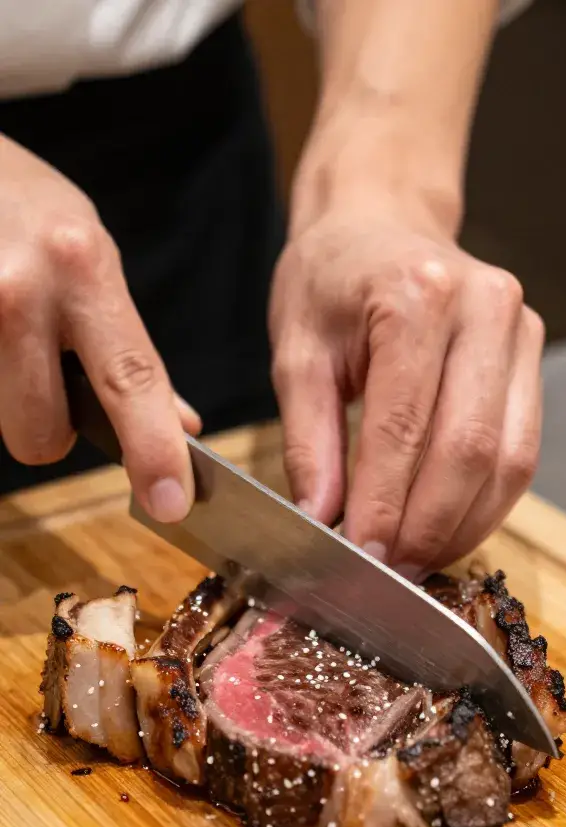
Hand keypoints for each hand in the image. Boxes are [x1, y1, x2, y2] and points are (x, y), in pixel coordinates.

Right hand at [0, 136, 198, 521]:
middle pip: (38, 436)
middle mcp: (21, 293)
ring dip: (14, 405)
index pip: (130, 379)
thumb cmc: (33, 216)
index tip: (171, 504)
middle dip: (50, 429)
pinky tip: (0, 340)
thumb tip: (181, 429)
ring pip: (3, 424)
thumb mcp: (96, 265)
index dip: (152, 450)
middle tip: (49, 379)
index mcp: (83, 272)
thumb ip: (132, 353)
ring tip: (16, 348)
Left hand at [270, 191, 542, 576]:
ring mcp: (519, 331)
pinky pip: (521, 450)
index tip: (359, 555)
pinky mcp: (531, 357)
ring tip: (417, 560)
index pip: (404, 426)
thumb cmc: (329, 283)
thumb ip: (309, 441)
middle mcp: (483, 308)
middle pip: (469, 449)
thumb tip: (321, 520)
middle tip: (390, 571)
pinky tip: (447, 527)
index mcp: (415, 296)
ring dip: (462, 524)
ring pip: (508, 459)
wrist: (379, 226)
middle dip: (428, 525)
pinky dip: (484, 502)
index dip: (384, 503)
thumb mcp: (296, 353)